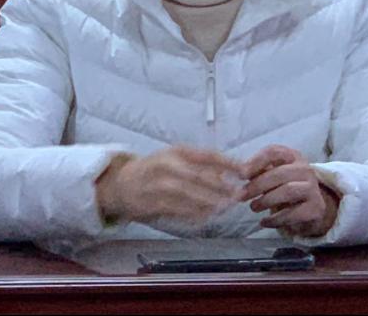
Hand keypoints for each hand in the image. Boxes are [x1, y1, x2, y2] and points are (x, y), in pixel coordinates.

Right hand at [96, 146, 243, 224]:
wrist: (121, 183)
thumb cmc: (156, 170)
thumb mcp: (177, 160)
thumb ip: (201, 166)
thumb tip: (228, 175)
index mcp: (177, 151)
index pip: (207, 155)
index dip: (228, 163)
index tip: (245, 171)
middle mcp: (167, 165)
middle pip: (198, 175)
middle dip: (220, 186)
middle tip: (238, 194)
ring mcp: (158, 184)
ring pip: (187, 193)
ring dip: (208, 201)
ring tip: (225, 208)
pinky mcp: (151, 203)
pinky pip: (176, 209)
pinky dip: (192, 214)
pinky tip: (206, 217)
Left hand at [240, 145, 339, 236]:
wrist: (311, 209)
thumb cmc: (285, 188)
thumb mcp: (273, 176)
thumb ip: (258, 172)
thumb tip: (238, 173)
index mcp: (293, 156)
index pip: (274, 151)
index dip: (256, 162)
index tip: (241, 175)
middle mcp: (305, 169)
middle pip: (279, 173)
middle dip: (257, 185)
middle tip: (242, 196)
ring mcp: (313, 188)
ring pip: (288, 191)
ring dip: (266, 200)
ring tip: (253, 207)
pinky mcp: (316, 208)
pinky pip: (293, 213)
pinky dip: (275, 219)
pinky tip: (264, 222)